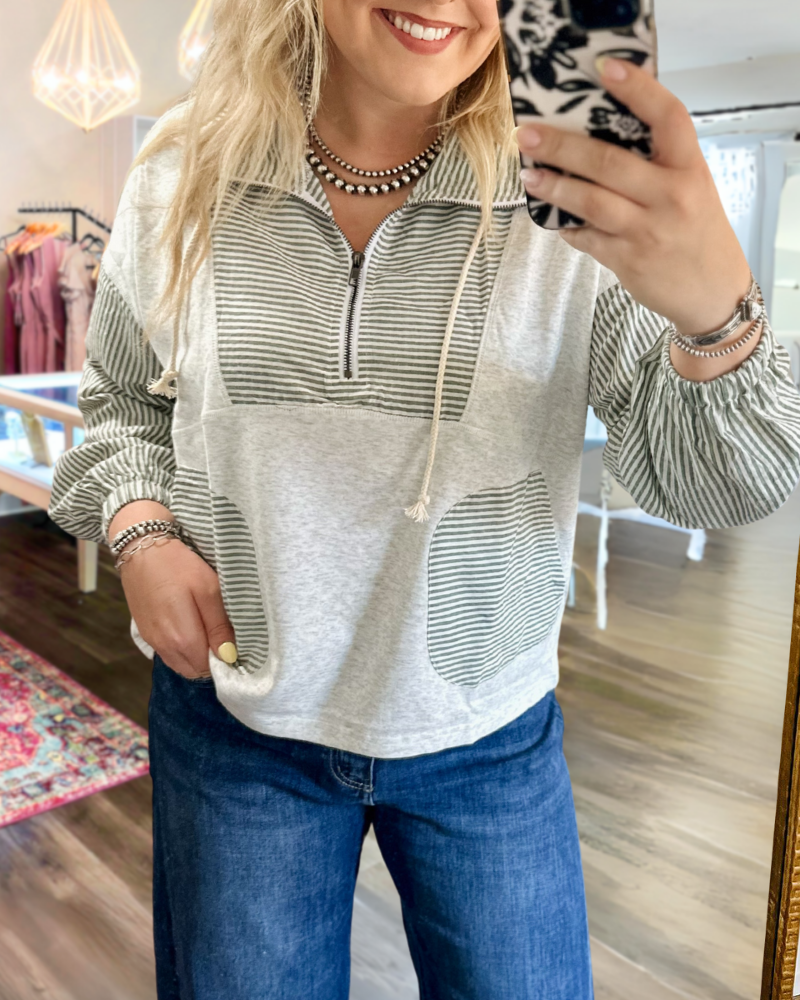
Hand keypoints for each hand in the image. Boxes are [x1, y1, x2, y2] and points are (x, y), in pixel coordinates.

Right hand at [111, 503, 235, 678]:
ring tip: (207, 628)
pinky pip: (169, 653)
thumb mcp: (208, 590)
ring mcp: (153, 642)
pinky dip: (182, 648)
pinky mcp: (146, 634)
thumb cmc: (178, 566)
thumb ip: (219, 625)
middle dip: (211, 659)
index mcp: (182, 639)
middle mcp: (165, 647)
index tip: (234, 642)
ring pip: (181, 663)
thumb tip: (229, 656)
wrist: (140, 548)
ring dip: (196, 655)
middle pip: (195, 670)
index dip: (225, 659)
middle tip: (222, 633)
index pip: (210, 668)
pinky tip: (190, 626)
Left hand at [516, 58, 751, 338]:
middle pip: (609, 162)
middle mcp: (670, 196)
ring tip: (529, 174)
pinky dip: (566, 225)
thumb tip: (595, 136)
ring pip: (591, 202)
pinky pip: (586, 237)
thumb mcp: (692, 186)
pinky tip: (552, 216)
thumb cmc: (697, 230)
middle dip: (562, 147)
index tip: (605, 68)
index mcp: (689, 167)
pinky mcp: (627, 260)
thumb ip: (657, 163)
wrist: (713, 290)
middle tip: (529, 134)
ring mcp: (647, 230)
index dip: (638, 89)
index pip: (668, 117)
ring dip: (554, 187)